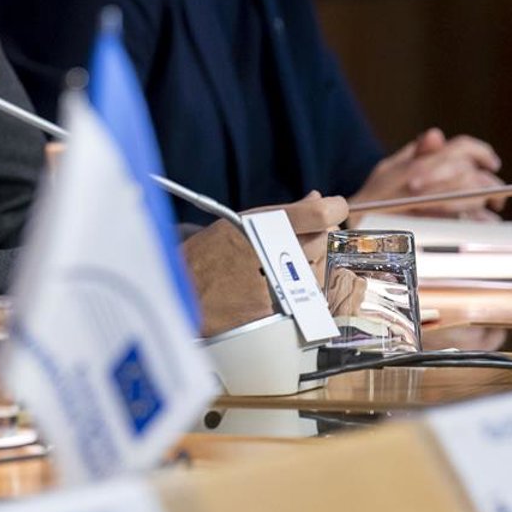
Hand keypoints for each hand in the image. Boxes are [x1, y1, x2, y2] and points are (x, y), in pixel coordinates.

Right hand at [182, 192, 347, 335]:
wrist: (178, 296)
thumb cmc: (202, 258)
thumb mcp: (234, 224)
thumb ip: (280, 213)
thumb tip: (316, 198)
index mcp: (255, 225)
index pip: (318, 214)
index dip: (333, 209)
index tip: (334, 208)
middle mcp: (266, 252)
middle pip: (320, 242)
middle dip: (314, 240)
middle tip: (294, 243)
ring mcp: (272, 285)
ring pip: (315, 272)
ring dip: (306, 269)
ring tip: (276, 270)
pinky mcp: (272, 313)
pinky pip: (302, 300)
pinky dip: (295, 295)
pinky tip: (273, 292)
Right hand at [354, 128, 503, 221]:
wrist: (356, 226)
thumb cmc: (374, 198)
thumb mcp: (389, 167)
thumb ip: (416, 151)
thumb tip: (437, 135)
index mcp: (420, 163)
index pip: (461, 148)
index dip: (482, 153)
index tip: (491, 162)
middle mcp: (428, 180)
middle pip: (473, 174)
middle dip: (488, 183)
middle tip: (494, 194)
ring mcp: (432, 203)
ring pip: (475, 196)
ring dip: (486, 202)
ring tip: (488, 208)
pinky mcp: (438, 224)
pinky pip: (471, 220)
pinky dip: (481, 220)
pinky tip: (480, 222)